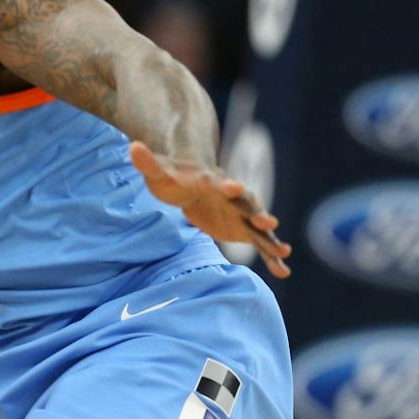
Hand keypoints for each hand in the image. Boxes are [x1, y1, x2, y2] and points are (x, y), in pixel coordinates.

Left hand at [129, 141, 291, 278]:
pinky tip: (283, 272)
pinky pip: (260, 244)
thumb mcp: (159, 171)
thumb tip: (133, 147)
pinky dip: (271, 257)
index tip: (233, 186)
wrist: (192, 184)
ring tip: (284, 253)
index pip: (221, 182)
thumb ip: (148, 162)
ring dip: (270, 239)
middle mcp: (234, 197)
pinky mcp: (244, 229)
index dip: (227, 185)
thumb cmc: (174, 177)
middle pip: (248, 203)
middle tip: (268, 222)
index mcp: (214, 181)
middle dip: (257, 212)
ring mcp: (241, 213)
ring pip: (259, 227)